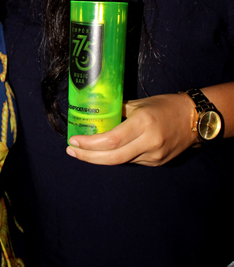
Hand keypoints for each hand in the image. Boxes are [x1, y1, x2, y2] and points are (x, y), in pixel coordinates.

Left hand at [66, 93, 195, 165]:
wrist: (194, 119)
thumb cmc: (165, 106)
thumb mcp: (140, 104)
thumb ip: (119, 112)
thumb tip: (95, 116)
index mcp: (143, 123)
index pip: (112, 140)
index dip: (90, 144)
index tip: (73, 140)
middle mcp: (149, 142)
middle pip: (112, 158)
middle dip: (88, 156)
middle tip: (71, 151)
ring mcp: (153, 156)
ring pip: (120, 161)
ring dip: (99, 157)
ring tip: (82, 150)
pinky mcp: (156, 163)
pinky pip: (130, 161)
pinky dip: (115, 156)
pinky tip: (105, 151)